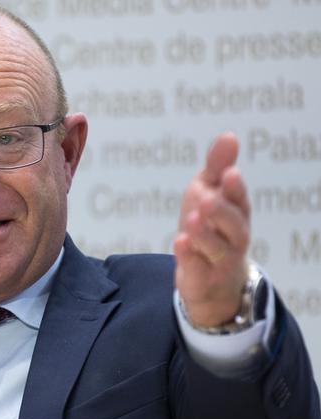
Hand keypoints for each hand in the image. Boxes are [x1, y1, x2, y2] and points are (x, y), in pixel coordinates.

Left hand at [174, 133, 250, 327]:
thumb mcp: (209, 195)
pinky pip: (198, 270)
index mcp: (236, 214)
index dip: (234, 188)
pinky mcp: (203, 279)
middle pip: (234, 225)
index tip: (229, 173)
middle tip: (207, 198)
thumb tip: (229, 136)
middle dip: (222, 211)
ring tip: (192, 219)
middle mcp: (233, 238)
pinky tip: (179, 242)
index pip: (239, 200)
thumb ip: (217, 168)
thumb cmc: (210, 230)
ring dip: (205, 234)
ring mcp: (219, 261)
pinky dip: (189, 257)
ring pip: (217, 249)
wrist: (211, 282)